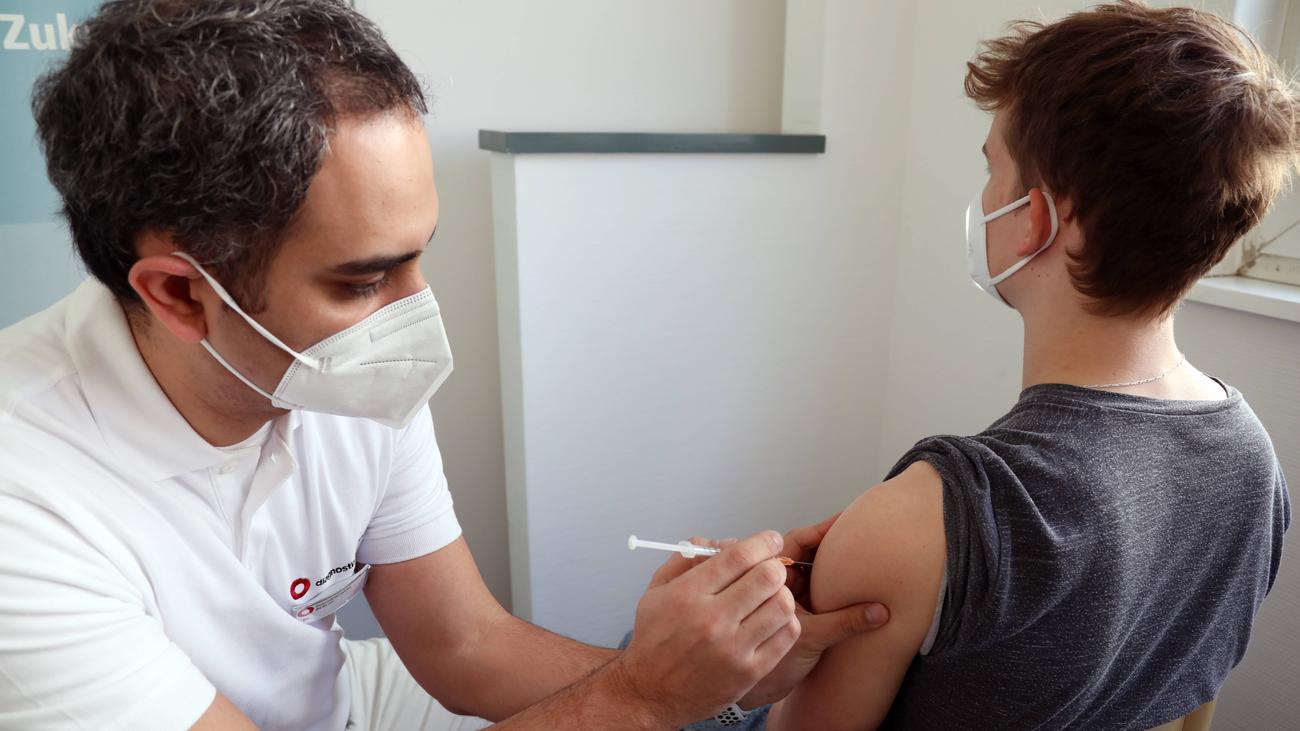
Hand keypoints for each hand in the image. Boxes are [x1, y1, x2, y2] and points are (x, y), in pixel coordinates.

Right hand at [609, 531, 799, 727]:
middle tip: (771, 569)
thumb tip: (726, 542)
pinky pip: (786, 635)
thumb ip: (687, 558)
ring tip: (771, 597)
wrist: (650, 693)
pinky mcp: (748, 672)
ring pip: (782, 604)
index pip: (739, 556)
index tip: (771, 541)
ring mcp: (733, 648)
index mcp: (688, 594)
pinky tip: (773, 620)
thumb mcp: (657, 590)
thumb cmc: (654, 640)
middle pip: (767, 576)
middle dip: (774, 566)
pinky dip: (786, 622)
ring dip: (782, 594)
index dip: (763, 542)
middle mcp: (711, 619)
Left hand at [737, 514, 890, 708]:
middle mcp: (773, 585)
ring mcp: (783, 596)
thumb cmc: (759, 667)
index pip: (795, 543)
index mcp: (767, 581)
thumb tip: (879, 612)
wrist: (751, 694)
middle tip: (858, 535)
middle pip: (803, 553)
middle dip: (828, 544)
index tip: (843, 520)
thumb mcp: (809, 640)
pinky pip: (812, 589)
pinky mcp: (792, 610)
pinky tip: (851, 583)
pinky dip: (829, 585)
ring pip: (807, 571)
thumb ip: (844, 622)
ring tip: (858, 554)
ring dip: (828, 565)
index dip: (820, 531)